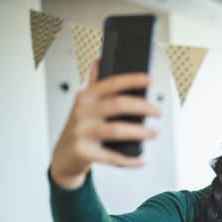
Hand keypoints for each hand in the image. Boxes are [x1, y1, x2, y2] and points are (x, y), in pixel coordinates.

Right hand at [50, 59, 161, 188]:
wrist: (63, 158)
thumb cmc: (79, 130)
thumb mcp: (84, 105)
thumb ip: (94, 85)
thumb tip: (99, 61)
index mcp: (85, 98)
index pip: (111, 84)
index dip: (132, 80)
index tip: (150, 79)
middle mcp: (82, 112)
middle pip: (118, 105)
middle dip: (143, 107)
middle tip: (159, 112)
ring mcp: (81, 132)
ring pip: (117, 130)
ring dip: (140, 132)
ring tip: (154, 133)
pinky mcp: (83, 152)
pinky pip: (112, 156)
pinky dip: (129, 160)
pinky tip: (140, 160)